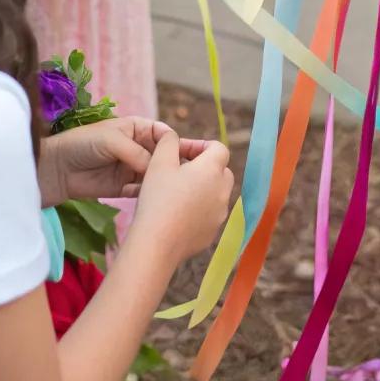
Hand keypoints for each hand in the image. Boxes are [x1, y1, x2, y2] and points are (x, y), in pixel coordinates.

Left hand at [38, 117, 214, 206]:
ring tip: (183, 191)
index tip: (195, 154)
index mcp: (136, 128)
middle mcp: (137, 147)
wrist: (57, 169)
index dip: (179, 143)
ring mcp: (131, 168)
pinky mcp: (124, 187)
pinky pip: (144, 190)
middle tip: (195, 176)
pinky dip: (152, 194)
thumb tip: (157, 169)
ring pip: (156, 175)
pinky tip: (163, 201)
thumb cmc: (83, 144)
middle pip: (164, 156)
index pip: (164, 134)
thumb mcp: (112, 141)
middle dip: (178, 164)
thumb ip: (136, 153)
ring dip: (166, 181)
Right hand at [132, 131, 232, 263]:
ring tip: (176, 193)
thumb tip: (174, 137)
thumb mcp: (159, 161)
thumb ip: (169, 141)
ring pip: (216, 193)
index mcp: (213, 169)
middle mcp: (223, 191)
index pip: (219, 148)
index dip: (199, 145)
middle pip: (221, 170)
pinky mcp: (212, 234)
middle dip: (203, 167)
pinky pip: (209, 214)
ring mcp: (220, 215)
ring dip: (201, 188)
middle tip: (179, 171)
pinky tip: (176, 214)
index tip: (179, 152)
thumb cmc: (158, 198)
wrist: (156, 243)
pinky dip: (198, 210)